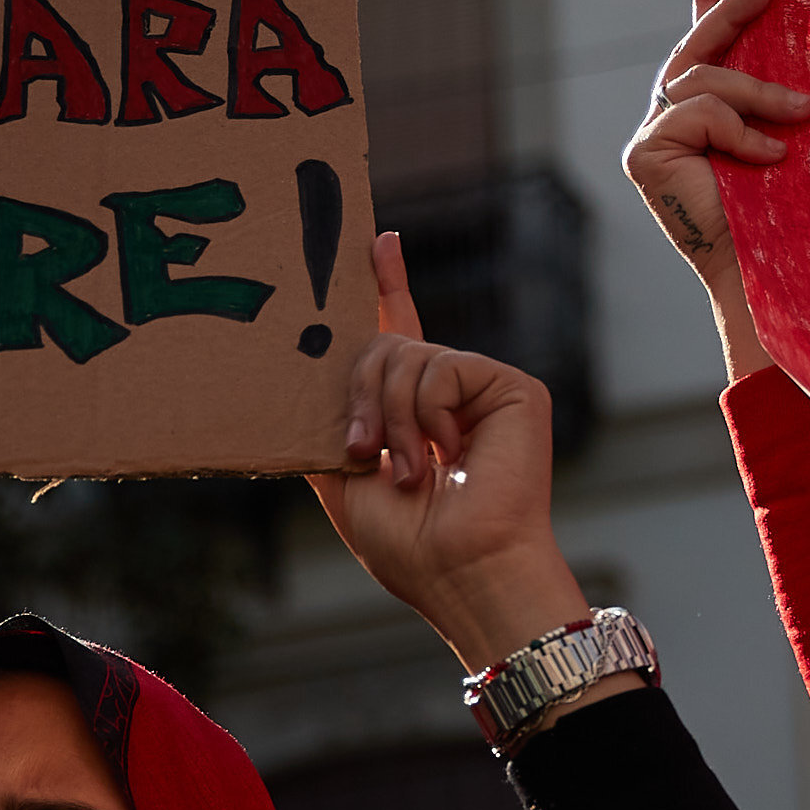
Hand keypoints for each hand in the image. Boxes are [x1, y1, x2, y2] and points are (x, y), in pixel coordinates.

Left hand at [308, 233, 592, 672]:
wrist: (459, 570)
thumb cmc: (408, 545)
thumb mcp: (342, 478)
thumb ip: (328, 421)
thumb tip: (296, 374)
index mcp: (417, 412)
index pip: (401, 333)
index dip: (388, 285)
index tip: (375, 239)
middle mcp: (453, 394)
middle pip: (386, 346)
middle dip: (363, 398)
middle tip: (366, 453)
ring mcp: (485, 388)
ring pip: (408, 357)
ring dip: (395, 419)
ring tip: (413, 472)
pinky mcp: (513, 387)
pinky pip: (443, 367)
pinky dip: (431, 413)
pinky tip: (452, 453)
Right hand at [622, 0, 809, 380]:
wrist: (773, 277)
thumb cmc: (792, 217)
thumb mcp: (787, 135)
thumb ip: (776, 89)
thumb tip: (796, 30)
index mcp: (697, 124)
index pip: (700, 53)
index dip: (705, 3)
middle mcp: (664, 128)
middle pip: (693, 53)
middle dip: (727, 11)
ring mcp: (649, 141)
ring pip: (701, 79)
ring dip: (757, 92)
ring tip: (802, 115)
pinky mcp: (644, 155)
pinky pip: (697, 110)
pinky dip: (739, 128)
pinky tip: (771, 158)